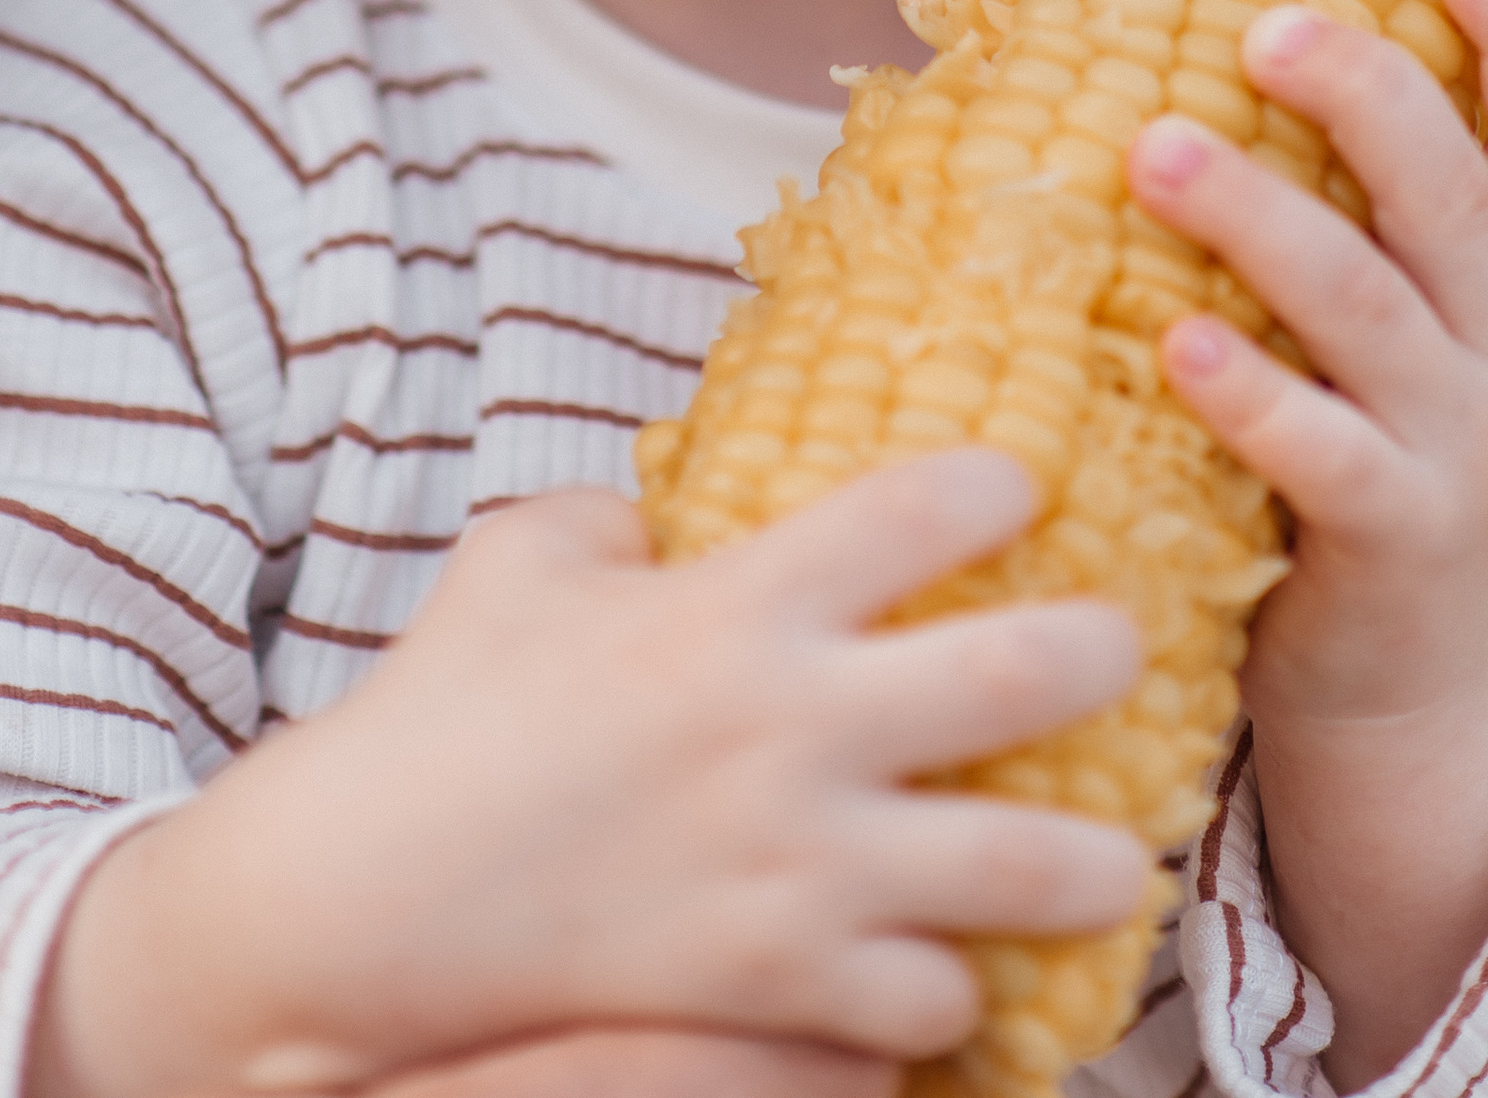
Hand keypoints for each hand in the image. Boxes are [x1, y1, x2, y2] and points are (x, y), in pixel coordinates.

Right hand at [30, 455, 1144, 1097]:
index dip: (998, 483)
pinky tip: (960, 976)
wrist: (362, 900)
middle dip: (1106, 652)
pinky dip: (953, 996)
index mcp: (738, 600)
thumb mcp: (520, 559)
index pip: (925, 505)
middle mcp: (793, 725)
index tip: (1022, 485)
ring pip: (1023, 869)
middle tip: (1125, 645)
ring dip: (1088, 862)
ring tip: (1114, 853)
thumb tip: (663, 522)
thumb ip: (614, 521)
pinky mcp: (780, 987)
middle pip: (1024, 674)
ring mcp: (799, 867)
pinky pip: (928, 1003)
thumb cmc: (439, 712)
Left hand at [1128, 0, 1487, 1089]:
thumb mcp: (1412, 323)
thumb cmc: (1377, 452)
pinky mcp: (1395, 536)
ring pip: (1367, 303)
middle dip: (1364, 91)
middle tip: (1261, 21)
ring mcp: (1462, 441)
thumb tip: (1212, 11)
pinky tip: (1174, 340)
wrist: (1420, 692)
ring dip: (1259, 217)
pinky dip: (1249, 392)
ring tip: (1154, 151)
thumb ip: (1360, 203)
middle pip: (1450, 187)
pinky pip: (1321, 452)